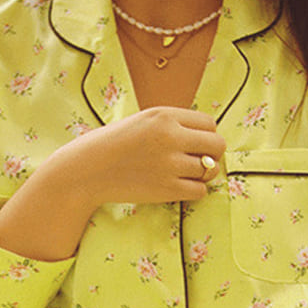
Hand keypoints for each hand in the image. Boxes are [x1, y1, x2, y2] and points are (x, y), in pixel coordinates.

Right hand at [65, 106, 226, 208]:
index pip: (209, 124)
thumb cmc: (117, 144)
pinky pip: (200, 191)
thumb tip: (208, 139)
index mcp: (166, 116)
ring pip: (210, 170)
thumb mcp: (145, 120)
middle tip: (198, 160)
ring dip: (203, 174)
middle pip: (217, 145)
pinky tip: (180, 187)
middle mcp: (171, 138)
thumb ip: (175, 125)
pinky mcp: (167, 189)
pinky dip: (195, 191)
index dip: (206, 135)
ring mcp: (170, 165)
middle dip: (212, 154)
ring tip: (185, 174)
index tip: (195, 144)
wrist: (90, 170)